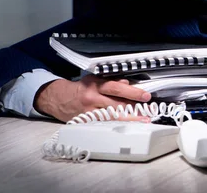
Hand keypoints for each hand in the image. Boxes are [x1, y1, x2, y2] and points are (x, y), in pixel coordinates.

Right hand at [34, 75, 151, 122]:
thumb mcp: (95, 79)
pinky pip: (104, 124)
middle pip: (116, 105)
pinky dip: (116, 125)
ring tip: (142, 121)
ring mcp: (89, 112)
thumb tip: (128, 84)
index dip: (132, 92)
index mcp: (96, 85)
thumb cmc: (80, 88)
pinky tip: (126, 127)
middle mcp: (92, 99)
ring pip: (112, 117)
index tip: (145, 96)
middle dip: (134, 110)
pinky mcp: (87, 122)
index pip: (117, 88)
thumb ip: (112, 82)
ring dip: (128, 119)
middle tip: (148, 113)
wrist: (58, 98)